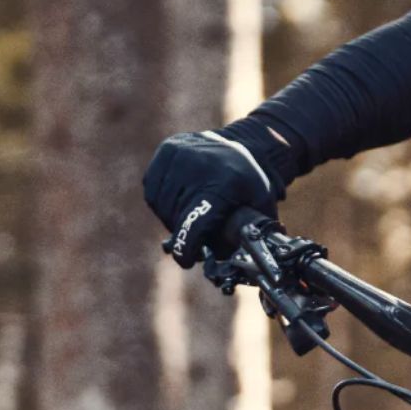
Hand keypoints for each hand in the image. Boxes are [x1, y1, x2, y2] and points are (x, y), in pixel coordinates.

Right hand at [142, 128, 279, 266]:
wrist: (243, 144)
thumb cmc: (250, 184)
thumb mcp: (258, 208)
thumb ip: (244, 236)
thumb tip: (226, 265)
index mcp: (224, 184)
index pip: (195, 223)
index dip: (187, 246)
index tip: (185, 260)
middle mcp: (199, 166)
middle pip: (177, 215)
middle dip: (184, 231)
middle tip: (194, 235)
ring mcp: (181, 155)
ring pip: (160, 203)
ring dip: (169, 216)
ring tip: (187, 215)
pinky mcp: (167, 150)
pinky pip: (152, 187)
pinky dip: (160, 200)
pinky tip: (177, 200)